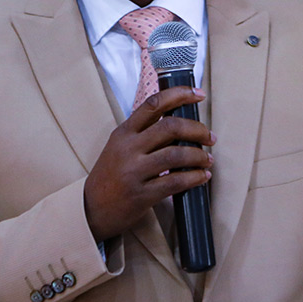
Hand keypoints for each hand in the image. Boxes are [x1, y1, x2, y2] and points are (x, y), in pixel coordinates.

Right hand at [83, 86, 214, 242]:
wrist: (92, 207)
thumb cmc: (111, 174)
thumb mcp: (119, 146)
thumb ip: (143, 133)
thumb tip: (180, 123)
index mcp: (124, 132)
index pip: (153, 104)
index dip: (179, 95)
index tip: (198, 94)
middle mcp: (128, 148)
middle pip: (170, 127)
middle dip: (197, 129)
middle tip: (210, 137)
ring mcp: (134, 171)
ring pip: (176, 154)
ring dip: (199, 156)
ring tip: (208, 159)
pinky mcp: (142, 194)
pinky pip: (176, 181)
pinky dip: (195, 177)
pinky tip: (202, 176)